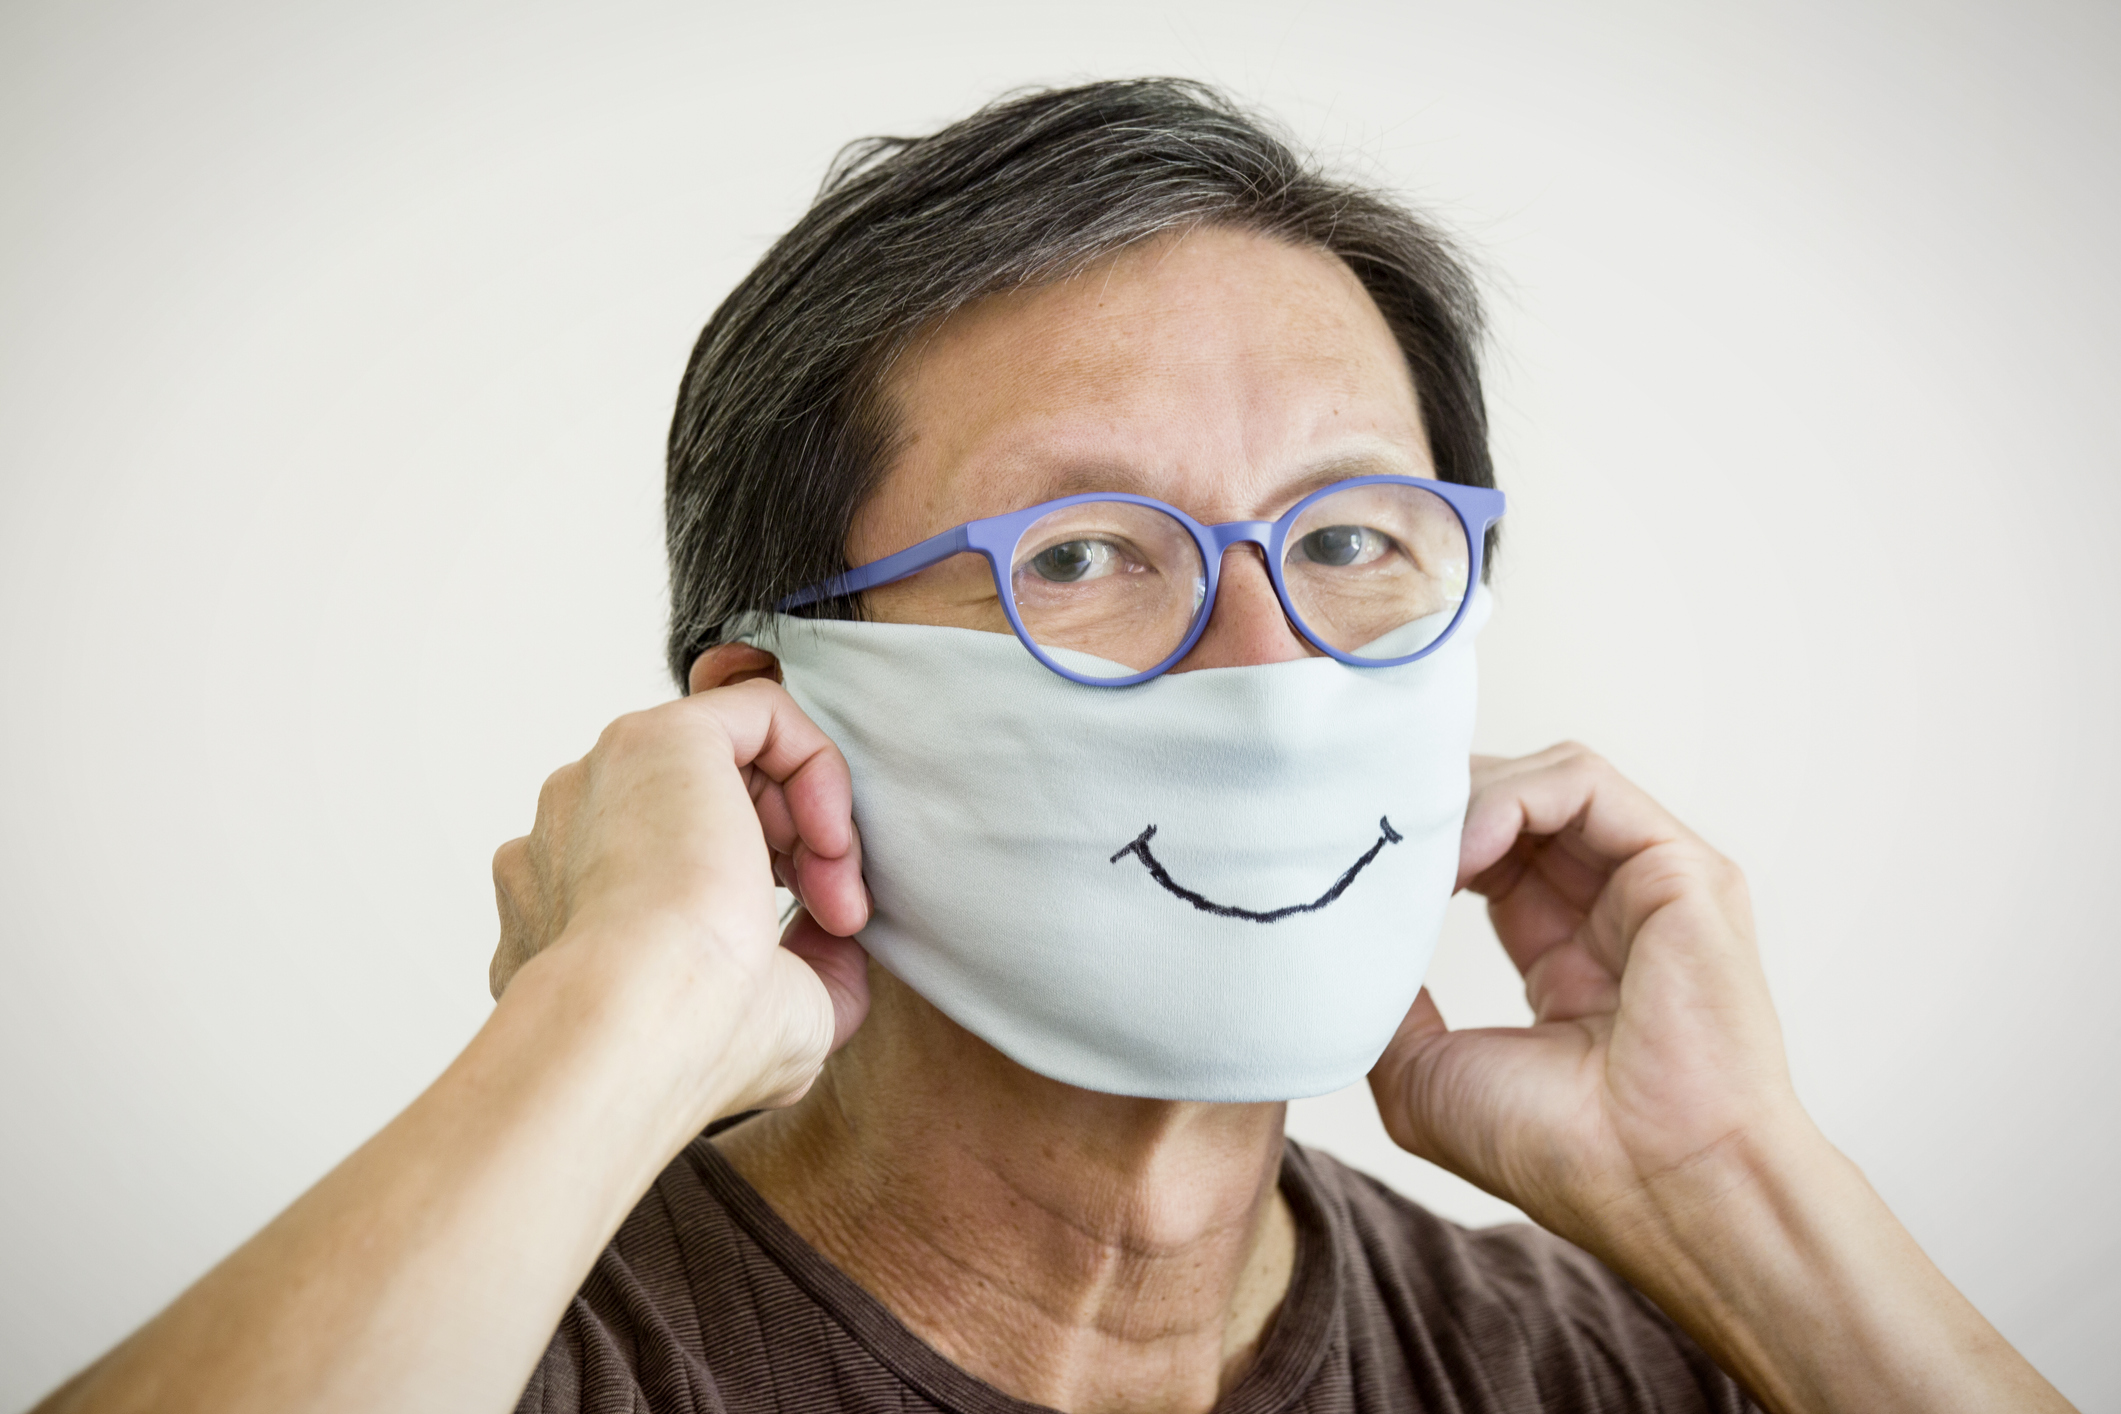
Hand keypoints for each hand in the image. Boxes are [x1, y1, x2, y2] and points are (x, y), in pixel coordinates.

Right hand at [489, 676, 871, 1120]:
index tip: (822, 937)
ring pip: (740, 760)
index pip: (684, 851)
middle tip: (843, 920)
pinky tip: (830, 837)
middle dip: (801, 854)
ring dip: (810, 823)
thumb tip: (842, 935)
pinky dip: (815, 766)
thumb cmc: (696, 1043)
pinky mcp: (655, 736)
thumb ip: (808, 967)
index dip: (774, 881)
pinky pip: (760, 712)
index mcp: (581, 898)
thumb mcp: (776, 1016)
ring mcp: (605, 778)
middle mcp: (578, 833)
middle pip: (716, 802)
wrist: (647, 1022)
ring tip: (838, 896)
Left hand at [1367, 741, 1799, 1252]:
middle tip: (1363, 825)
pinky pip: (1580, 782)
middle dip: (1433, 802)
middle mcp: (1610, 908)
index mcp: (1562, 954)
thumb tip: (1338, 946)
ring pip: (1541, 780)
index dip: (1416, 842)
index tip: (1346, 854)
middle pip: (1510, 801)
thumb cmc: (1557, 1152)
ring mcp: (1649, 882)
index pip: (1483, 851)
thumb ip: (1386, 1001)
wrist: (1659, 1187)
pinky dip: (1507, 798)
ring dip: (1460, 798)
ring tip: (1410, 849)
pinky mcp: (1682, 866)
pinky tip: (1460, 854)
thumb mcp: (1424, 1076)